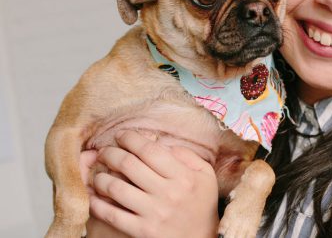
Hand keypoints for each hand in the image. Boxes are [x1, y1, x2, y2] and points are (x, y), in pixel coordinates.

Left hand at [83, 130, 218, 237]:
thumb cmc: (201, 205)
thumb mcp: (206, 175)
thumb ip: (187, 155)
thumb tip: (161, 143)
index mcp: (183, 176)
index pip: (150, 150)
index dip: (131, 139)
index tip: (121, 135)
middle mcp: (168, 193)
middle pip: (129, 165)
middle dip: (110, 153)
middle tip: (104, 151)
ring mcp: (154, 213)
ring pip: (116, 188)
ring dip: (101, 177)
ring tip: (99, 173)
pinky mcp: (142, 231)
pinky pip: (112, 215)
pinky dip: (97, 203)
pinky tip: (93, 196)